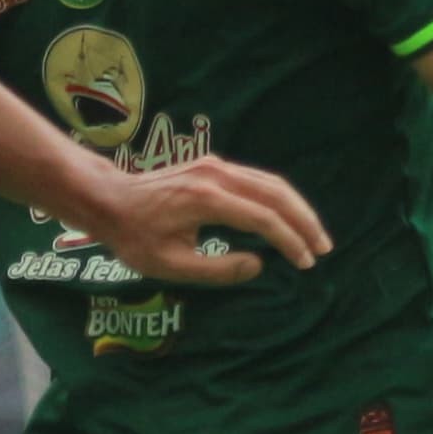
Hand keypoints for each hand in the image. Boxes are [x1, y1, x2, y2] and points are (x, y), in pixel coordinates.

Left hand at [79, 155, 328, 286]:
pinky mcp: (213, 166)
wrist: (108, 199)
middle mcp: (216, 174)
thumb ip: (217, 269)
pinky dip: (279, 198)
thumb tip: (259, 265)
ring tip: (314, 235)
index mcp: (206, 199)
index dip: (289, 241)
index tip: (305, 263)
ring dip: (297, 208)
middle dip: (304, 222)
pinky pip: (257, 179)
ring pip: (270, 182)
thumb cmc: (133, 237)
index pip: (262, 218)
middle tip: (324, 249)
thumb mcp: (170, 265)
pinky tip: (289, 218)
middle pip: (276, 193)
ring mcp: (215, 165)